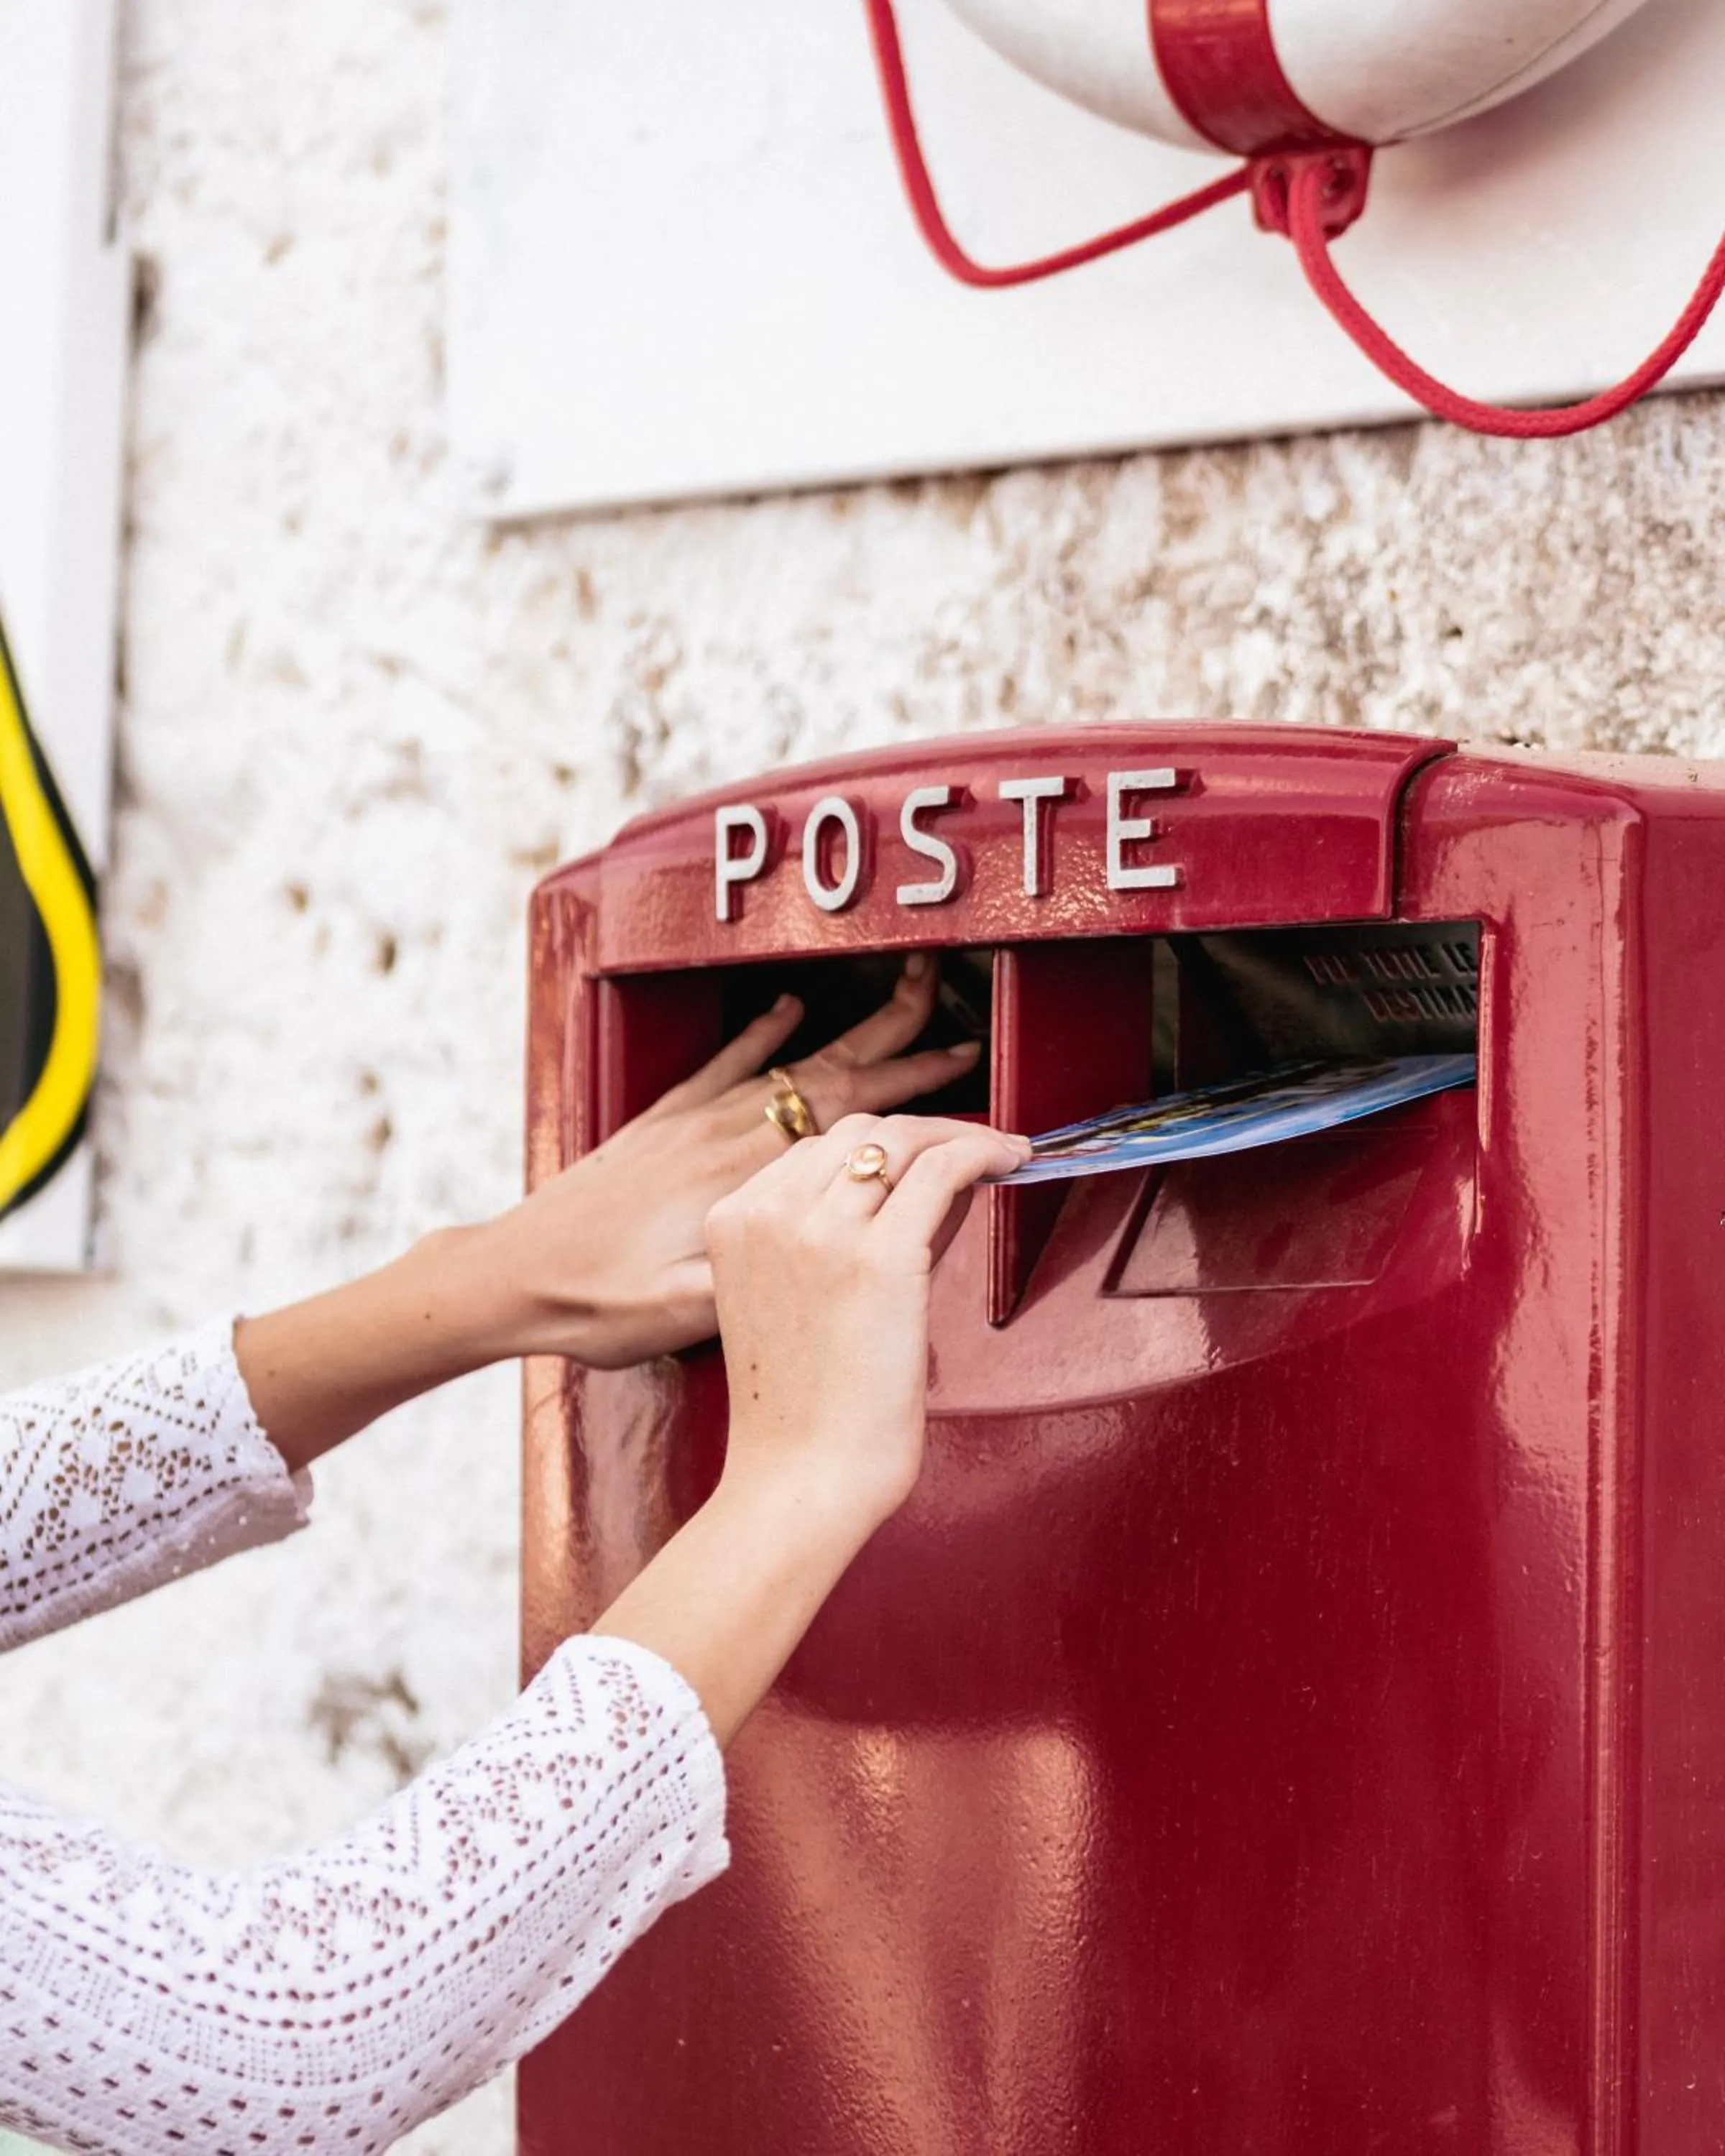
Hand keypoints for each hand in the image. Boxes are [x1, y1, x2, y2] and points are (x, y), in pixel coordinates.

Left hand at [481, 957, 980, 1366]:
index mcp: (740, 1178)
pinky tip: (788, 1009)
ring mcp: (691, 1120)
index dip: (914, 1107)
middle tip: (961, 1025)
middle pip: (832, 1076)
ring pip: (792, 1064)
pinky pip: (725, 1063)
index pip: (849, 1128)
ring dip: (852, 1035)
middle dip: (902, 1049)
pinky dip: (762, 1033)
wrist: (512, 1275)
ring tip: (902, 1001)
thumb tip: (818, 1269)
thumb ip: (743, 1284)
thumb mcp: (675, 1313)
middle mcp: (723, 1134)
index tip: (968, 1091)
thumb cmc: (594, 1305)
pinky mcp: (661, 1120)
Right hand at [704, 1112, 1029, 1531]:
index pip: (816, 1150)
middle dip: (923, 1134)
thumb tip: (926, 1183)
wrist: (800, 1479)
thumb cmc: (802, 1411)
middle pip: (859, 1134)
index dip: (883, 1147)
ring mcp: (822, 1232)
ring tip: (998, 1154)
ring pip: (902, 1141)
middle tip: (973, 1150)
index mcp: (732, 1222)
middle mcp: (770, 1214)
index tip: (927, 1157)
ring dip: (960, 1137)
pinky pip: (942, 1170)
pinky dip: (984, 1150)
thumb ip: (832, 1237)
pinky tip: (1011, 1158)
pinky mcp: (882, 1258)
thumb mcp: (785, 1300)